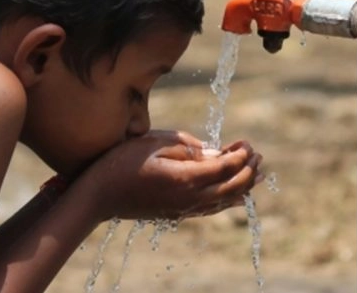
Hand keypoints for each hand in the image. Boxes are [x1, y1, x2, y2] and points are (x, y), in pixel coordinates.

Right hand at [79, 130, 262, 220]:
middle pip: (233, 187)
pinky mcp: (178, 214)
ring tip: (257, 172)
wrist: (99, 195)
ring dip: (244, 185)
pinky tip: (235, 193)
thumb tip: (216, 153)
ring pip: (225, 201)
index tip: (247, 142)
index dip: (241, 155)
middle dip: (249, 170)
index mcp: (185, 177)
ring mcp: (184, 209)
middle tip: (257, 154)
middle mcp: (190, 198)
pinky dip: (229, 200)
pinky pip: (212, 209)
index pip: (226, 167)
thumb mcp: (154, 143)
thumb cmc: (122, 162)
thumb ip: (188, 146)